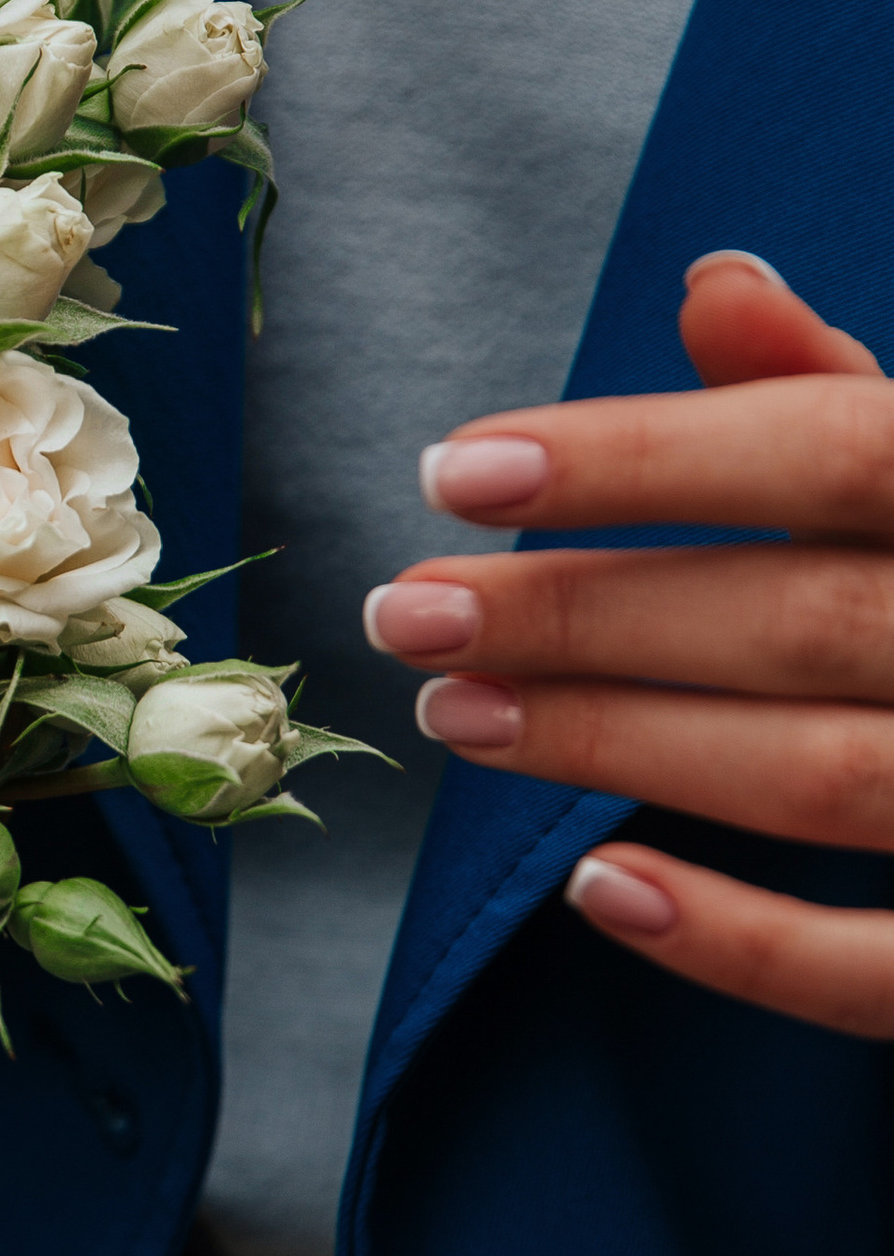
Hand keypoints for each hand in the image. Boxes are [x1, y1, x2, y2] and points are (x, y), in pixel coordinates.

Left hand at [363, 251, 893, 1039]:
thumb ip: (837, 389)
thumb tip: (713, 284)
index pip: (835, 444)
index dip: (641, 458)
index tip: (454, 469)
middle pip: (794, 619)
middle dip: (579, 615)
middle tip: (408, 612)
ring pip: (817, 778)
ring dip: (618, 745)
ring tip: (457, 714)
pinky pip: (879, 971)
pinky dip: (738, 941)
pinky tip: (601, 887)